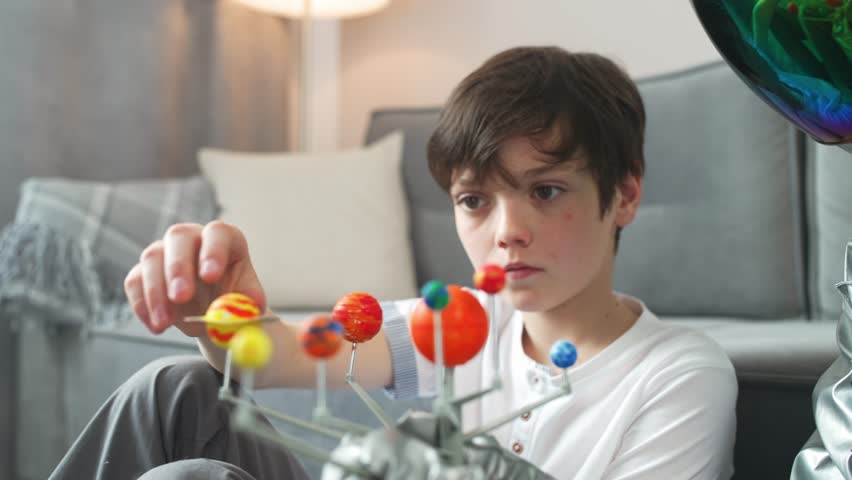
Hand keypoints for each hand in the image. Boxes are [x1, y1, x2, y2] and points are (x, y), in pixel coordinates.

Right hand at [124, 221, 266, 335]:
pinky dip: (142, 305)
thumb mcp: (248, 301)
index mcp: (223, 238)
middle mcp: (192, 237)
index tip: (211, 276)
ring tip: (165, 323)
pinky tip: (156, 326)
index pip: (217, 232)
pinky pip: (134, 281)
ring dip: (156, 292)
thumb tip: (248, 309)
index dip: (213, 251)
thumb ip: (249, 304)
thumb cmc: (233, 298)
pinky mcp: (143, 270)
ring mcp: (165, 251)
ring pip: (152, 258)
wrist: (212, 312)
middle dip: (178, 268)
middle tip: (181, 297)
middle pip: (179, 237)